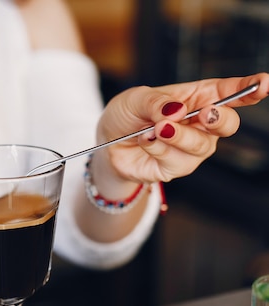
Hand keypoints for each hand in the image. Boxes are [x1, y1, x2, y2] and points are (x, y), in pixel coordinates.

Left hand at [97, 73, 268, 184]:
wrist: (106, 143)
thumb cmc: (126, 115)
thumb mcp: (136, 99)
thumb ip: (157, 102)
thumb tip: (178, 110)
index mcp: (197, 98)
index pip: (229, 92)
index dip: (250, 88)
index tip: (265, 84)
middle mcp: (200, 124)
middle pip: (227, 124)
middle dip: (220, 119)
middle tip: (203, 114)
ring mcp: (191, 148)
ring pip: (201, 146)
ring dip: (178, 136)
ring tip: (157, 128)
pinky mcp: (175, 168)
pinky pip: (176, 161)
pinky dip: (157, 148)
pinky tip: (145, 140)